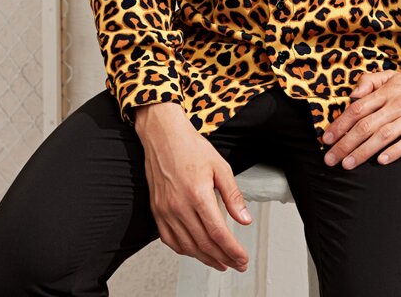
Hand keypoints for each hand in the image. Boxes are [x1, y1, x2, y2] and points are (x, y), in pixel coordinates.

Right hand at [134, 102, 251, 272]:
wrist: (163, 136)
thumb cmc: (190, 147)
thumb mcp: (220, 166)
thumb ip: (233, 195)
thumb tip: (244, 218)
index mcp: (197, 194)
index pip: (218, 233)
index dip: (232, 250)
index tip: (242, 258)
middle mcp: (179, 206)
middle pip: (204, 244)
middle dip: (223, 258)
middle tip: (236, 264)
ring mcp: (165, 211)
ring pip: (187, 246)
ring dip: (205, 258)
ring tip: (220, 262)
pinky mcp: (157, 212)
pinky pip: (170, 240)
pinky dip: (185, 250)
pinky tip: (195, 251)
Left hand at [321, 70, 400, 168]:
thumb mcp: (394, 76)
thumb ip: (370, 81)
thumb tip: (352, 94)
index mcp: (386, 92)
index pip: (357, 108)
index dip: (340, 124)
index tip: (325, 139)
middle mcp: (396, 104)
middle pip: (366, 126)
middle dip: (345, 144)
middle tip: (330, 159)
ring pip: (382, 136)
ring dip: (363, 151)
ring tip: (348, 165)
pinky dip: (394, 151)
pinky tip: (381, 161)